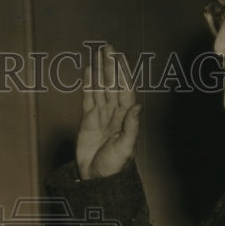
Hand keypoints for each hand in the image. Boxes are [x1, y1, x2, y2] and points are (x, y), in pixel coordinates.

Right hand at [76, 43, 141, 179]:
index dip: (122, 73)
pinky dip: (87, 83)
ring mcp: (101, 114)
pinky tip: (88, 71)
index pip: (125, 89)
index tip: (120, 58)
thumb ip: (131, 126)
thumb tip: (137, 105)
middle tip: (108, 46)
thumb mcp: (125, 147)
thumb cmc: (114, 166)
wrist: (97, 179)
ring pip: (100, 87)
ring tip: (98, 52)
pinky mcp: (87, 120)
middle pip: (112, 83)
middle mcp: (114, 112)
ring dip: (99, 70)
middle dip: (110, 65)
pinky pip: (88, 97)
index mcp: (125, 117)